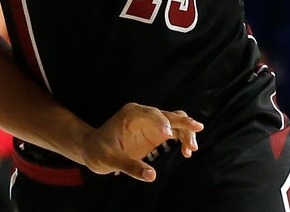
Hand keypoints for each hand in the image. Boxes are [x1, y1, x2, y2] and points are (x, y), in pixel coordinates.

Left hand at [79, 103, 203, 181]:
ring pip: (176, 122)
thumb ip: (131, 166)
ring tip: (192, 149)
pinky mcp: (156, 132)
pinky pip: (175, 131)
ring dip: (187, 132)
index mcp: (131, 114)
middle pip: (169, 115)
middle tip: (194, 138)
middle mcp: (144, 114)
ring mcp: (151, 122)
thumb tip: (151, 176)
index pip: (152, 113)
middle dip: (183, 124)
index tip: (168, 135)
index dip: (162, 122)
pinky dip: (183, 139)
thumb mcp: (111, 160)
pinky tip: (187, 152)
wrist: (94, 149)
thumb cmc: (99, 151)